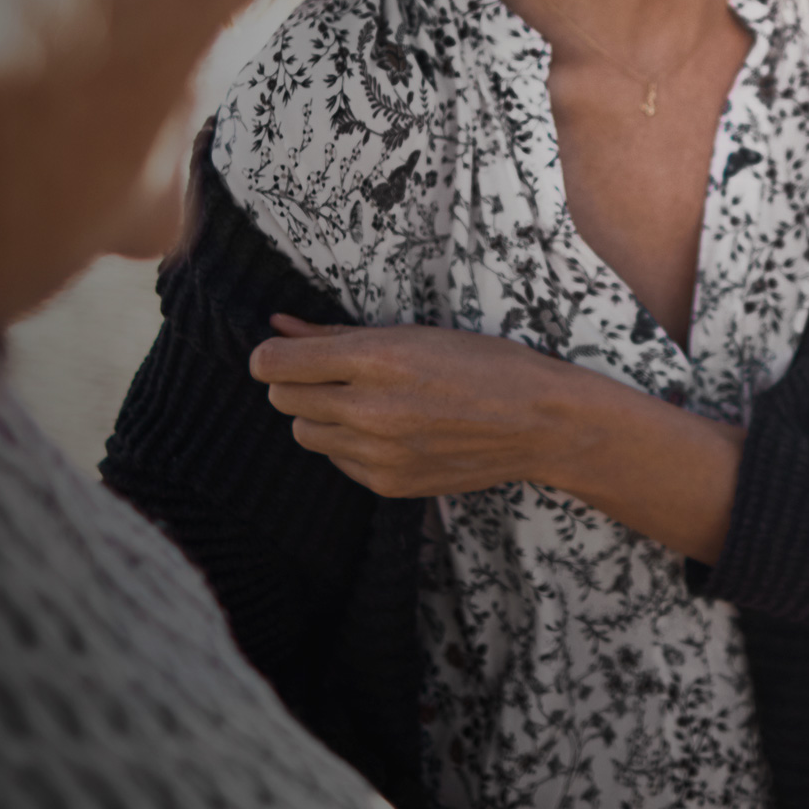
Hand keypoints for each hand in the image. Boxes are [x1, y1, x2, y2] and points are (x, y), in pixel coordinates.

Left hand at [251, 315, 600, 499]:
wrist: (539, 423)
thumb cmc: (482, 364)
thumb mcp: (414, 334)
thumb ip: (337, 334)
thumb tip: (278, 325)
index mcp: (378, 359)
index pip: (278, 364)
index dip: (269, 356)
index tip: (279, 354)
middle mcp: (372, 409)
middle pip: (284, 401)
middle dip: (296, 384)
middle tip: (329, 375)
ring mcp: (379, 453)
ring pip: (305, 434)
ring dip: (319, 416)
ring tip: (360, 402)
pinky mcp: (389, 483)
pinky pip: (338, 462)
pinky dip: (348, 445)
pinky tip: (385, 430)